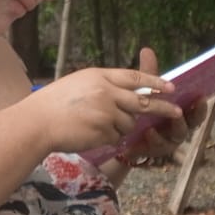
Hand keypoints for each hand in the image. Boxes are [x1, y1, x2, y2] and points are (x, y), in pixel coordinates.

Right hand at [22, 62, 179, 154]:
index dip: (154, 80)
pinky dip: (108, 138)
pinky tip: (89, 133)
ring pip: (129, 122)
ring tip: (93, 124)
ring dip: (119, 127)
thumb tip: (129, 92)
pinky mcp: (104, 130)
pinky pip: (116, 137)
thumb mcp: (80, 83)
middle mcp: (106, 92)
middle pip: (142, 100)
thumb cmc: (54, 104)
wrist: (37, 123)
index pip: (134, 76)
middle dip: (162, 107)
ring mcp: (106, 112)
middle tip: (177, 111)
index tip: (170, 86)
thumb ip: (104, 85)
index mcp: (100, 76)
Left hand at [120, 47, 197, 164]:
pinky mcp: (154, 151)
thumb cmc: (140, 110)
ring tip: (170, 117)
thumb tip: (146, 50)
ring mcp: (168, 141)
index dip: (201, 105)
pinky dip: (154, 139)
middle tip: (188, 107)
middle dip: (192, 117)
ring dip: (173, 128)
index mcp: (181, 114)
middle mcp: (178, 128)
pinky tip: (148, 131)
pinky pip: (158, 147)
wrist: (119, 133)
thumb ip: (148, 74)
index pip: (196, 110)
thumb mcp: (145, 91)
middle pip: (192, 124)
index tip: (201, 96)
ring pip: (177, 136)